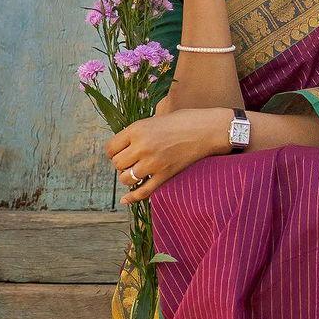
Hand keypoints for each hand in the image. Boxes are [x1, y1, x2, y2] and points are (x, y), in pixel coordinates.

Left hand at [105, 108, 225, 204]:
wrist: (208, 130)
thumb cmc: (185, 120)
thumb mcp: (156, 118)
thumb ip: (139, 132)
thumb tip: (125, 145)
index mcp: (137, 129)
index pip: (110, 147)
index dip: (113, 151)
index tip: (120, 152)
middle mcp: (142, 146)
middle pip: (117, 164)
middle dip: (121, 164)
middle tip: (130, 161)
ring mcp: (153, 163)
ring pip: (127, 179)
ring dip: (129, 177)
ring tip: (136, 172)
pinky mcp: (165, 175)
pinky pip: (143, 191)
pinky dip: (132, 197)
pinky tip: (125, 200)